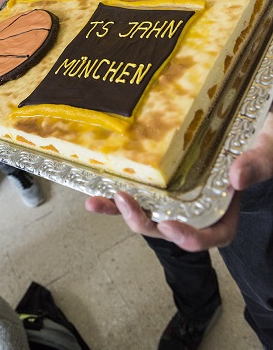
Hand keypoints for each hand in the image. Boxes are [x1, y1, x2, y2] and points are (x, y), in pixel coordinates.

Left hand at [86, 111, 272, 251]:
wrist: (252, 110)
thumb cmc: (265, 135)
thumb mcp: (269, 146)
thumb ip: (259, 162)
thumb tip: (237, 177)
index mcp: (227, 207)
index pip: (213, 235)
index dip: (190, 238)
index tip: (170, 226)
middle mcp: (200, 204)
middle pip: (172, 226)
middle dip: (146, 221)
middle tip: (125, 202)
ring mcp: (179, 191)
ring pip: (151, 210)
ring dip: (123, 211)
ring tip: (97, 202)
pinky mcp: (164, 175)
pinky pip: (141, 188)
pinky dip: (118, 193)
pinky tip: (95, 191)